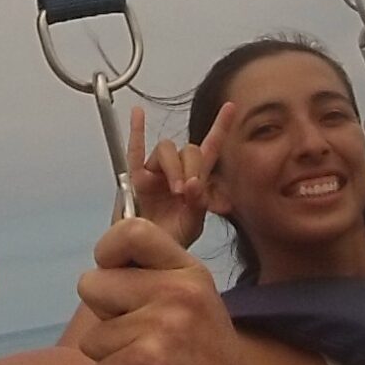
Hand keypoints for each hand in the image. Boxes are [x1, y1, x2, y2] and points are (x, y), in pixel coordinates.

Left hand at [74, 215, 284, 364]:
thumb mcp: (195, 310)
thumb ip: (155, 283)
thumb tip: (101, 266)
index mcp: (189, 273)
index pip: (131, 231)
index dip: (108, 251)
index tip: (112, 272)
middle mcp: (177, 292)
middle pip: (92, 284)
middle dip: (106, 319)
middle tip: (146, 342)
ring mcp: (161, 327)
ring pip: (93, 336)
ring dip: (114, 360)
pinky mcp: (145, 364)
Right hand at [124, 102, 233, 246]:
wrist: (148, 257)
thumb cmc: (172, 241)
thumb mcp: (193, 224)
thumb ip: (198, 203)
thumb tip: (193, 183)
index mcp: (195, 179)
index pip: (209, 148)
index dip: (220, 127)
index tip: (230, 107)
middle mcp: (176, 170)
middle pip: (185, 149)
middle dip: (190, 167)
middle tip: (187, 191)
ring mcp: (155, 172)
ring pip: (165, 150)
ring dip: (172, 166)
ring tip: (175, 190)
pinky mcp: (135, 178)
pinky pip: (134, 150)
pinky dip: (137, 131)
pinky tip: (138, 114)